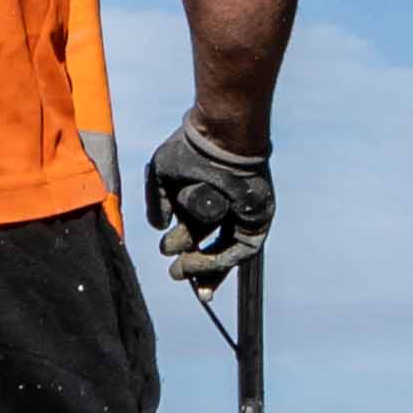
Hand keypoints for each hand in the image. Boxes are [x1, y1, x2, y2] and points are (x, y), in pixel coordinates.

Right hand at [143, 116, 271, 288]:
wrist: (221, 140)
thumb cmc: (191, 150)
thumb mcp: (161, 176)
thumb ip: (157, 202)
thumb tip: (159, 227)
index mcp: (206, 199)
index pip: (198, 234)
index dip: (186, 252)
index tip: (174, 268)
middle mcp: (226, 211)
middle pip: (213, 247)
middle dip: (193, 265)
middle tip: (175, 273)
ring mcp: (242, 218)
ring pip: (224, 253)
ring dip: (202, 267)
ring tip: (179, 270)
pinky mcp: (256, 223)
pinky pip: (238, 251)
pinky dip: (216, 262)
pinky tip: (193, 263)